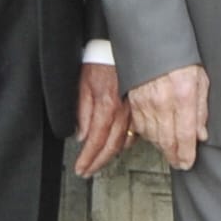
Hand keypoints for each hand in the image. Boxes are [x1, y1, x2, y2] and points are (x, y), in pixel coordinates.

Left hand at [73, 56, 131, 177]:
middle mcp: (122, 111)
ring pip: (125, 141)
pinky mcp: (139, 107)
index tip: (81, 169)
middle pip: (111, 146)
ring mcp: (133, 110)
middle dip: (98, 162)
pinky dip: (127, 142)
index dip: (88, 158)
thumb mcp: (83, 85)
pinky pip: (136, 130)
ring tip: (100, 162)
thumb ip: (82, 111)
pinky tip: (121, 146)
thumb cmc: (100, 62)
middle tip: (88, 171)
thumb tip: (81, 135)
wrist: (118, 48)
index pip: (95, 140)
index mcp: (106, 105)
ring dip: (111, 155)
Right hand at [129, 62, 209, 169]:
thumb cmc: (180, 59)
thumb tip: (201, 134)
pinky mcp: (134, 102)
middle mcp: (163, 102)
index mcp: (184, 95)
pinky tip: (157, 136)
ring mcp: (146, 103)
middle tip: (180, 162)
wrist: (154, 43)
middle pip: (167, 140)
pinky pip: (140, 127)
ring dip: (163, 147)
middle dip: (174, 156)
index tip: (188, 162)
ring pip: (153, 136)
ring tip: (171, 151)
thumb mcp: (200, 79)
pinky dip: (149, 136)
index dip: (186, 153)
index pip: (185, 134)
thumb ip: (201, 108)